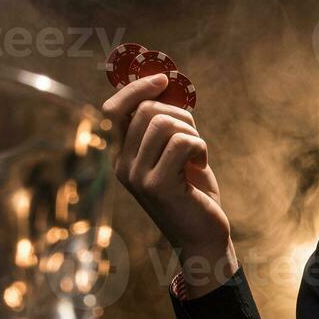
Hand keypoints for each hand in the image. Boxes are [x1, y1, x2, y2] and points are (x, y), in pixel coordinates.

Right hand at [104, 74, 236, 297]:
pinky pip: (182, 142)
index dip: (136, 88)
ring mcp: (137, 177)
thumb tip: (166, 84)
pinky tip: (202, 165)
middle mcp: (123, 167)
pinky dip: (200, 147)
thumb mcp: (177, 155)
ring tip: (198, 154)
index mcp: (124, 157)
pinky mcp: (158, 186)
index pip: (113, 110)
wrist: (204, 238)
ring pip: (165, 123)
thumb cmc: (195, 194)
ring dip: (192, 131)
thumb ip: (167, 127)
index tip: (162, 79)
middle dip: (181, 113)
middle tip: (195, 137)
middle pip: (147, 110)